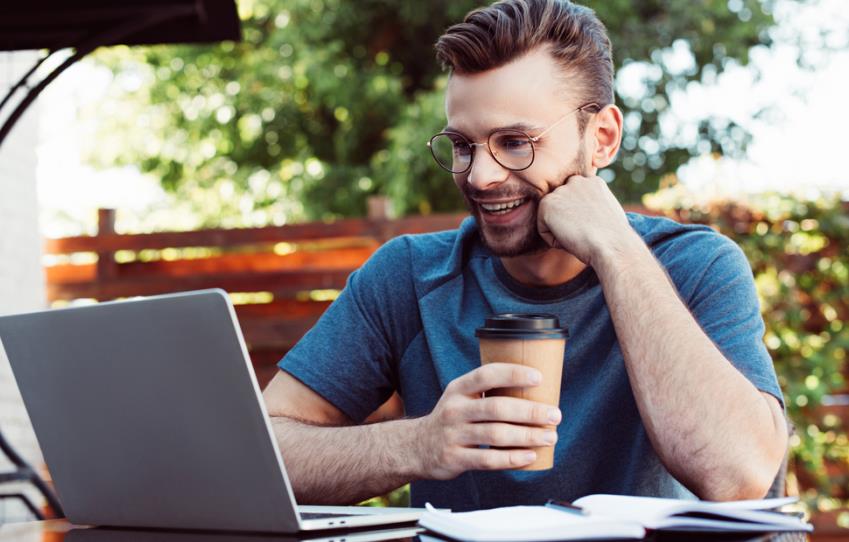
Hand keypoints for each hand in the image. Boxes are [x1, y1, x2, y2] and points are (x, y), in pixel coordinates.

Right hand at [416, 363, 561, 479]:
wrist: (417, 447)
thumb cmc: (452, 419)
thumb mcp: (461, 397)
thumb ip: (488, 393)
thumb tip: (536, 392)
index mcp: (459, 389)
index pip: (487, 375)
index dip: (513, 374)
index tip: (538, 377)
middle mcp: (455, 409)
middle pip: (497, 407)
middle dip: (530, 411)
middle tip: (554, 415)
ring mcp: (453, 434)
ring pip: (496, 434)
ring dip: (527, 436)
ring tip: (549, 436)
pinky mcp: (455, 458)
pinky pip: (488, 459)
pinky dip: (512, 458)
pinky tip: (530, 456)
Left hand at [536, 174, 636, 264]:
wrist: (611, 245)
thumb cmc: (614, 239)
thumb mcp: (607, 213)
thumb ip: (593, 206)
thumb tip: (583, 215)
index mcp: (593, 182)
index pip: (575, 198)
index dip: (580, 217)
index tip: (591, 228)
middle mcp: (576, 181)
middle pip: (561, 206)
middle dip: (567, 221)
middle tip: (584, 234)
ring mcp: (561, 191)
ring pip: (551, 218)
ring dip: (561, 231)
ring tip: (579, 237)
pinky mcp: (548, 204)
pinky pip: (543, 229)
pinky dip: (553, 240)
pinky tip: (570, 240)